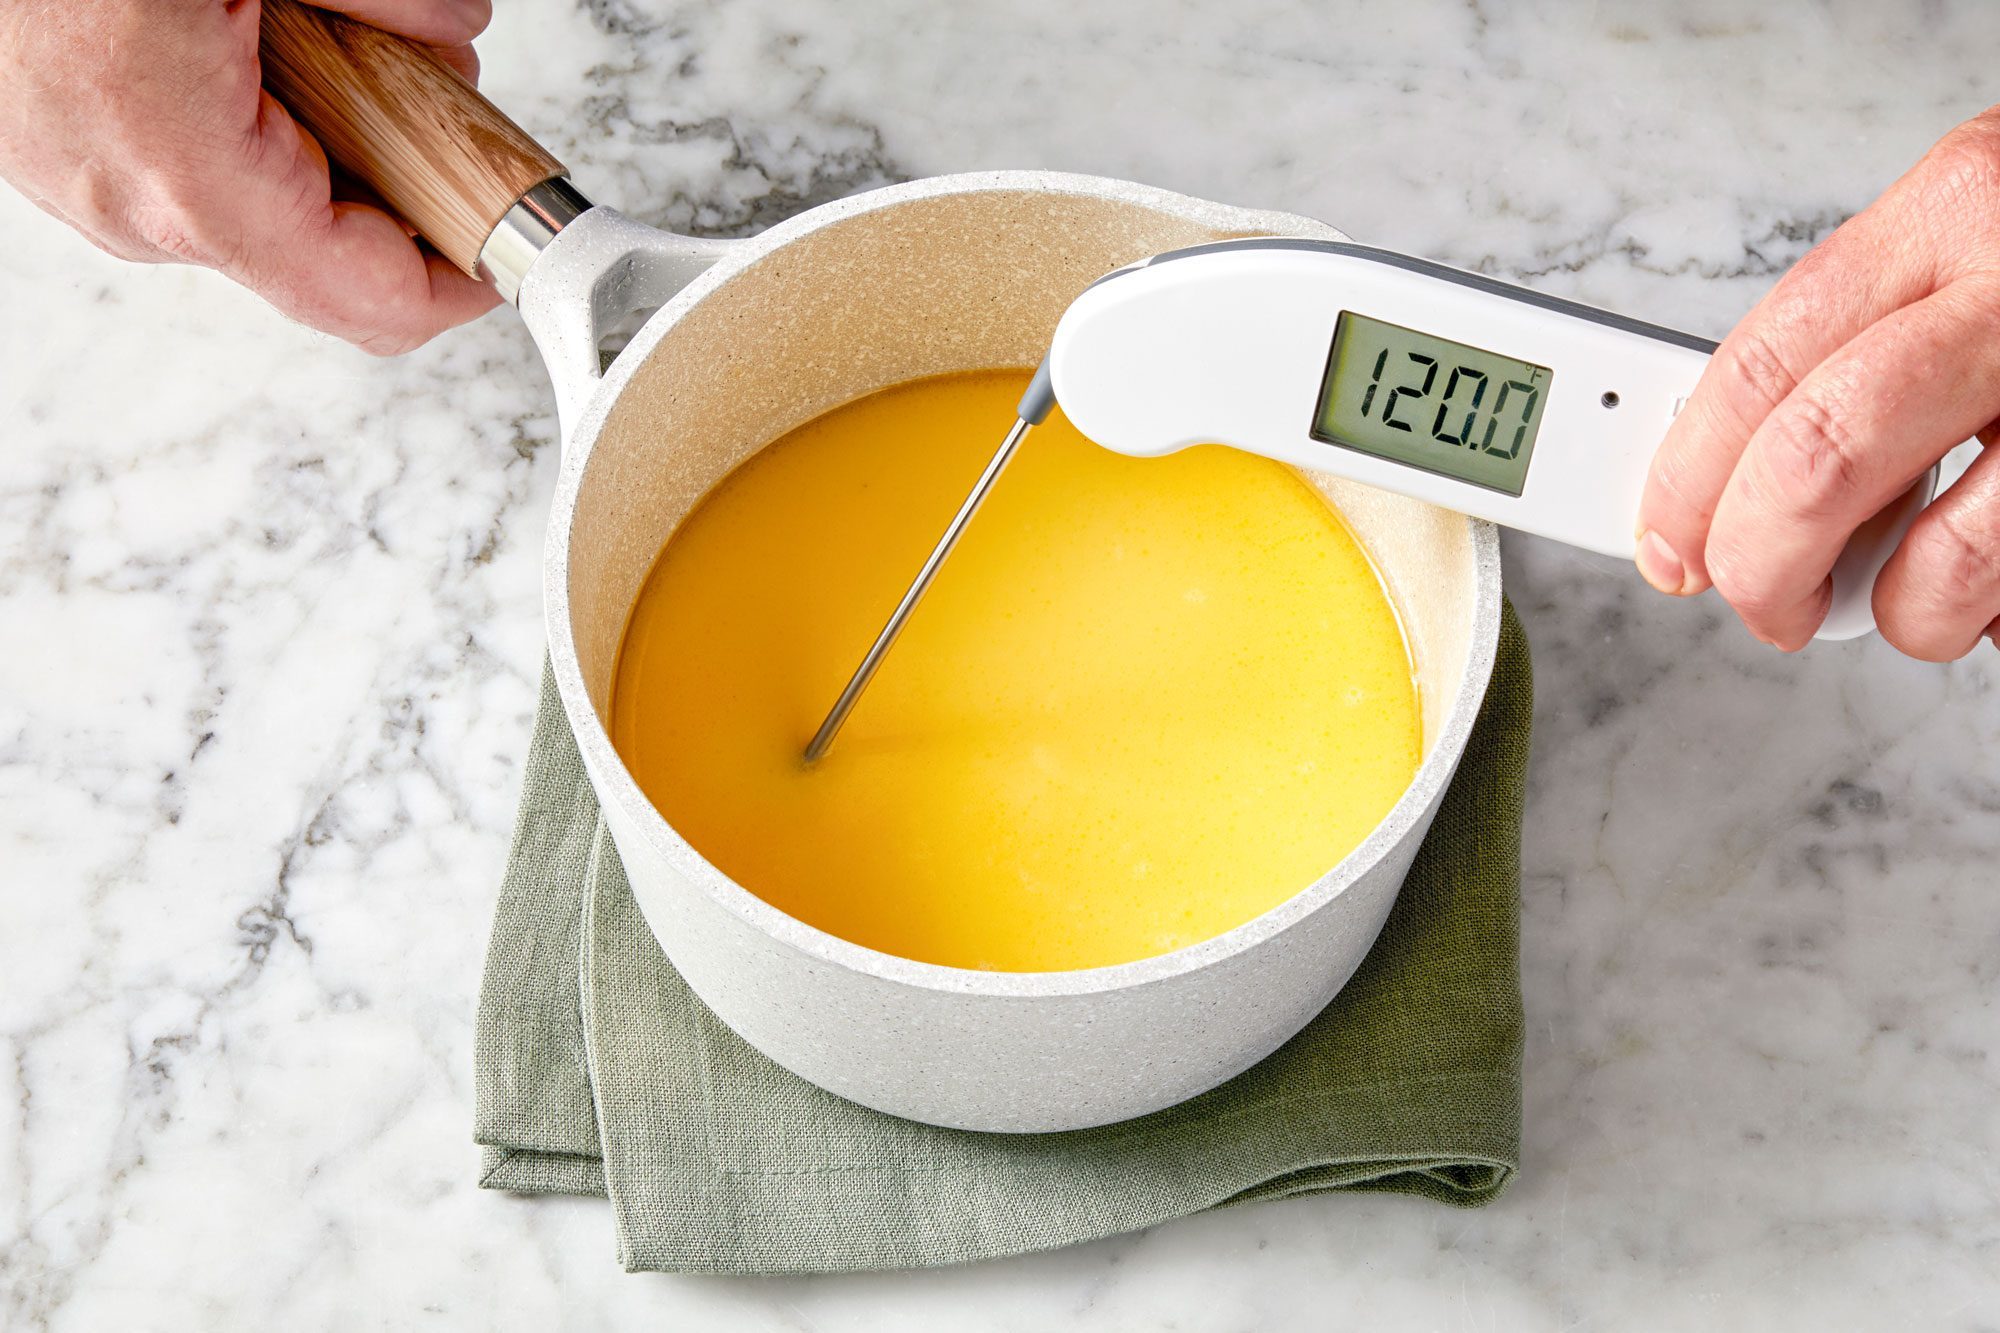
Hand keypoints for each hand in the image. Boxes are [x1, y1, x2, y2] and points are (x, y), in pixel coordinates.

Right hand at [0, 0, 497, 353]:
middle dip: (399, 176)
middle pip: (330, 257)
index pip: (373, 299)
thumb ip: (378, 0)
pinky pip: (199, 169)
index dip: (461, 281)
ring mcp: (91, 192)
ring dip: (326, 138)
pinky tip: (247, 39)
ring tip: (317, 38)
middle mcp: (135, 211)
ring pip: (266, 211)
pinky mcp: (67, 159)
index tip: (509, 247)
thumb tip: (454, 32)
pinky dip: (254, 118)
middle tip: (423, 82)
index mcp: (189, 176)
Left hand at [1635, 107, 1999, 659]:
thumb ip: (1867, 331)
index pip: (1760, 364)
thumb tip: (1732, 469)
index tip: (1667, 545)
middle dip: (1764, 565)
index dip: (1688, 479)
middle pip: (1820, 459)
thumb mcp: (1976, 235)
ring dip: (1909, 616)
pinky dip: (1999, 617)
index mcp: (1955, 210)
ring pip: (1948, 558)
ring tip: (1919, 601)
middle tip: (1769, 605)